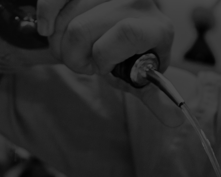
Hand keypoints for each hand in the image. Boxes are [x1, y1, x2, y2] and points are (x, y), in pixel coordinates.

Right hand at [35, 0, 182, 125]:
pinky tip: (46, 27)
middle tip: (81, 63)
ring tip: (71, 48)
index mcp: (158, 28)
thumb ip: (156, 97)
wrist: (128, 28)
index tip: (100, 68)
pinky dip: (46, 13)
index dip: (104, 55)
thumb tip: (174, 121)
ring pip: (68, 15)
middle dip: (73, 54)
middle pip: (83, 28)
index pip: (127, 33)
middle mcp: (139, 2)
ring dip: (59, 39)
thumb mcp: (145, 77)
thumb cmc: (133, 58)